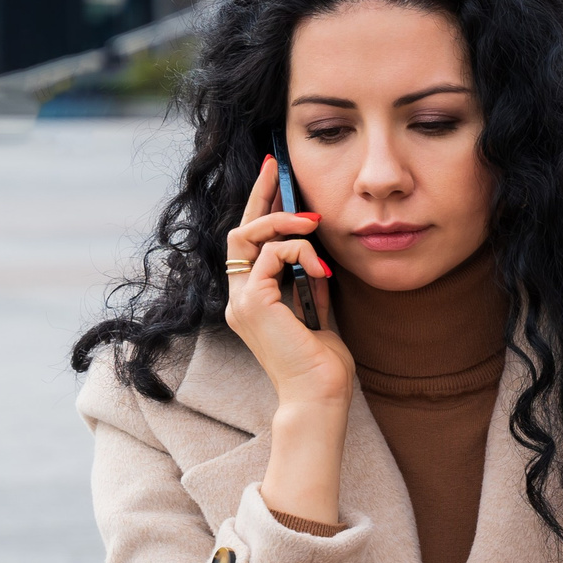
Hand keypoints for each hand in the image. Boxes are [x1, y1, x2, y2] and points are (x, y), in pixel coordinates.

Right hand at [225, 154, 350, 409]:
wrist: (320, 395)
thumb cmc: (323, 364)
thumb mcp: (319, 311)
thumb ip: (310, 282)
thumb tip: (317, 254)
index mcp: (252, 299)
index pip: (248, 244)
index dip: (257, 206)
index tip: (273, 175)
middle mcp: (239, 298)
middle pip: (239, 232)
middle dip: (260, 195)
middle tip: (277, 168)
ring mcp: (241, 301)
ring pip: (250, 237)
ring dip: (286, 223)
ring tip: (315, 226)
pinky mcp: (252, 303)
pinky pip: (271, 255)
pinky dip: (300, 252)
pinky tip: (323, 270)